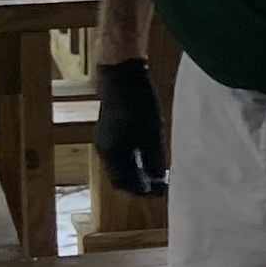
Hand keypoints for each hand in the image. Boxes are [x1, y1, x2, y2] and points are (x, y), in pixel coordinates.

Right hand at [94, 57, 167, 198]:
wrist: (123, 74)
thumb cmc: (138, 104)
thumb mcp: (151, 135)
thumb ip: (154, 160)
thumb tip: (159, 182)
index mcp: (112, 154)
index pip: (124, 184)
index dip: (142, 191)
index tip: (161, 192)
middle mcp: (104, 149)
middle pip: (121, 177)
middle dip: (139, 183)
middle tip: (160, 185)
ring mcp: (106, 138)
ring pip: (121, 164)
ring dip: (137, 171)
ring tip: (157, 173)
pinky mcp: (111, 129)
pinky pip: (122, 153)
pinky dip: (135, 159)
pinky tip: (150, 155)